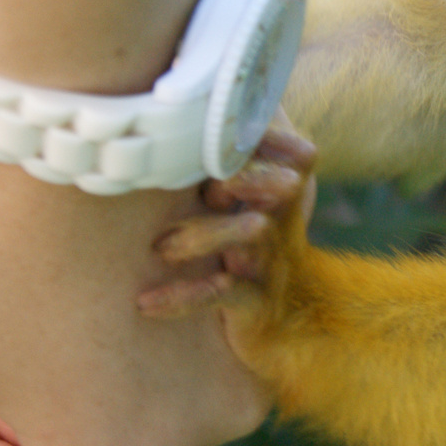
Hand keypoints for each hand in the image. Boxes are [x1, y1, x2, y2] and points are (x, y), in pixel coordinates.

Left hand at [0, 94, 272, 445]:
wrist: (78, 60)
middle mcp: (212, 415)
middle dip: (35, 407)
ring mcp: (248, 330)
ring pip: (152, 368)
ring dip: (90, 336)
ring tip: (36, 260)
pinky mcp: (269, 253)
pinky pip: (206, 293)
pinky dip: (153, 269)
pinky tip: (99, 217)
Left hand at [139, 119, 315, 319]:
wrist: (277, 329)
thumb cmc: (241, 257)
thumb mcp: (240, 211)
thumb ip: (221, 170)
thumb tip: (183, 115)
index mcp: (280, 198)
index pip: (298, 155)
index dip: (268, 140)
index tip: (224, 137)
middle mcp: (284, 226)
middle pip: (286, 186)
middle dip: (244, 179)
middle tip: (206, 191)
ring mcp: (273, 264)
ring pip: (252, 234)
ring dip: (203, 235)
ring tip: (162, 247)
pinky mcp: (257, 304)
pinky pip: (224, 293)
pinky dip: (182, 296)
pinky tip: (147, 302)